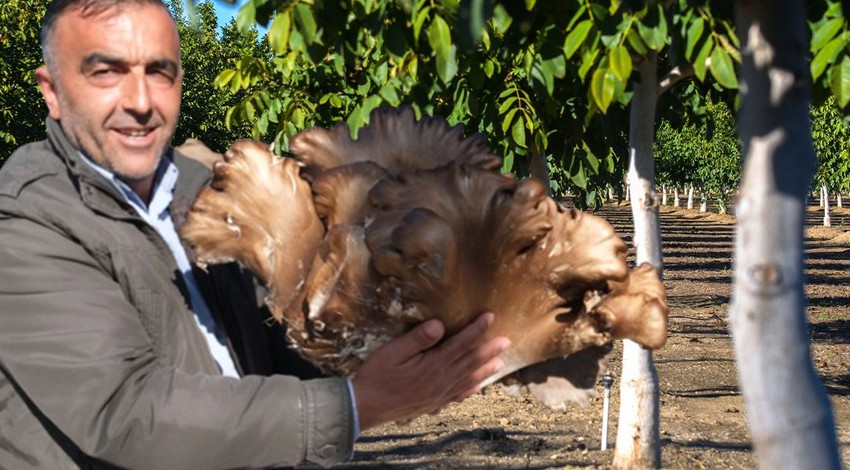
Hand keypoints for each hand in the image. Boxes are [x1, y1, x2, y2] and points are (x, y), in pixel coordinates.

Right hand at [352, 312, 509, 430]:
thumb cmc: (377, 375)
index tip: (490, 317)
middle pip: (471, 362)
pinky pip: (458, 395)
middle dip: (490, 349)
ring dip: (486, 369)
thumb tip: (439, 324)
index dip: (477, 329)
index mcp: (434, 365)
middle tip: (507, 341)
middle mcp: (442, 380)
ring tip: (500, 362)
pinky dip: (471, 389)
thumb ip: (418, 338)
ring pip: (469, 380)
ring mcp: (439, 394)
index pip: (461, 343)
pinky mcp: (433, 403)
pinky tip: (476, 387)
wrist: (366, 407)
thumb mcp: (393, 351)